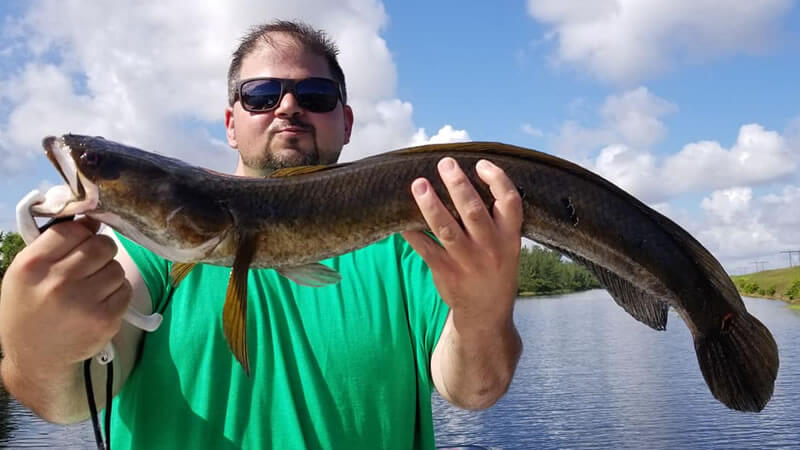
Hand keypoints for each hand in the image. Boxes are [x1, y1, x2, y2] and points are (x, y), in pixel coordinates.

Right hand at [0, 217, 131, 377]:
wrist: (34, 358)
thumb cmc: (30, 308)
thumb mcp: (27, 274)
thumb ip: (55, 244)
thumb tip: (93, 219)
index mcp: (32, 266)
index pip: (72, 229)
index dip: (82, 233)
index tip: (81, 243)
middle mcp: (57, 282)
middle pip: (102, 245)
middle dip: (101, 251)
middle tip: (92, 265)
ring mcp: (83, 302)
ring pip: (117, 267)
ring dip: (109, 273)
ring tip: (92, 287)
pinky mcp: (105, 320)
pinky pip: (125, 290)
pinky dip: (117, 292)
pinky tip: (100, 302)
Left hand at [402, 157, 521, 325]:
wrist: (487, 313)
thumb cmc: (495, 269)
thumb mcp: (509, 246)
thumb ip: (495, 219)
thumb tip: (470, 178)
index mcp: (510, 238)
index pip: (509, 202)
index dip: (496, 179)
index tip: (480, 164)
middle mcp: (491, 249)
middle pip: (473, 211)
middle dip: (458, 184)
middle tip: (444, 163)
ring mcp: (467, 262)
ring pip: (446, 228)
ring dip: (430, 204)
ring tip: (418, 184)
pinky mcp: (446, 273)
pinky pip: (425, 248)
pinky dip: (412, 232)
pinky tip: (401, 218)